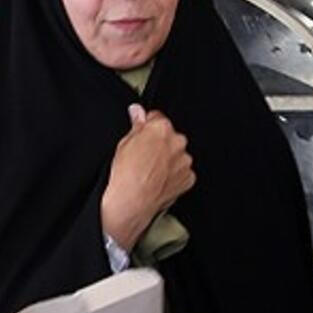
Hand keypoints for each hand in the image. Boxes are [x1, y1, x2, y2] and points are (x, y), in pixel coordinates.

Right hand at [101, 105, 195, 250]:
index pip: (157, 119)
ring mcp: (184, 161)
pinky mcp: (188, 178)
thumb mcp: (124, 143)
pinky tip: (158, 181)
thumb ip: (136, 124)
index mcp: (161, 128)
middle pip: (169, 137)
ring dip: (167, 161)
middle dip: (159, 144)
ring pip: (177, 155)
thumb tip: (137, 111)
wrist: (132, 201)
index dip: (147, 128)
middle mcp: (177, 142)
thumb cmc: (127, 174)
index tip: (142, 135)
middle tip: (144, 157)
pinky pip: (182, 173)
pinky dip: (173, 176)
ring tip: (150, 172)